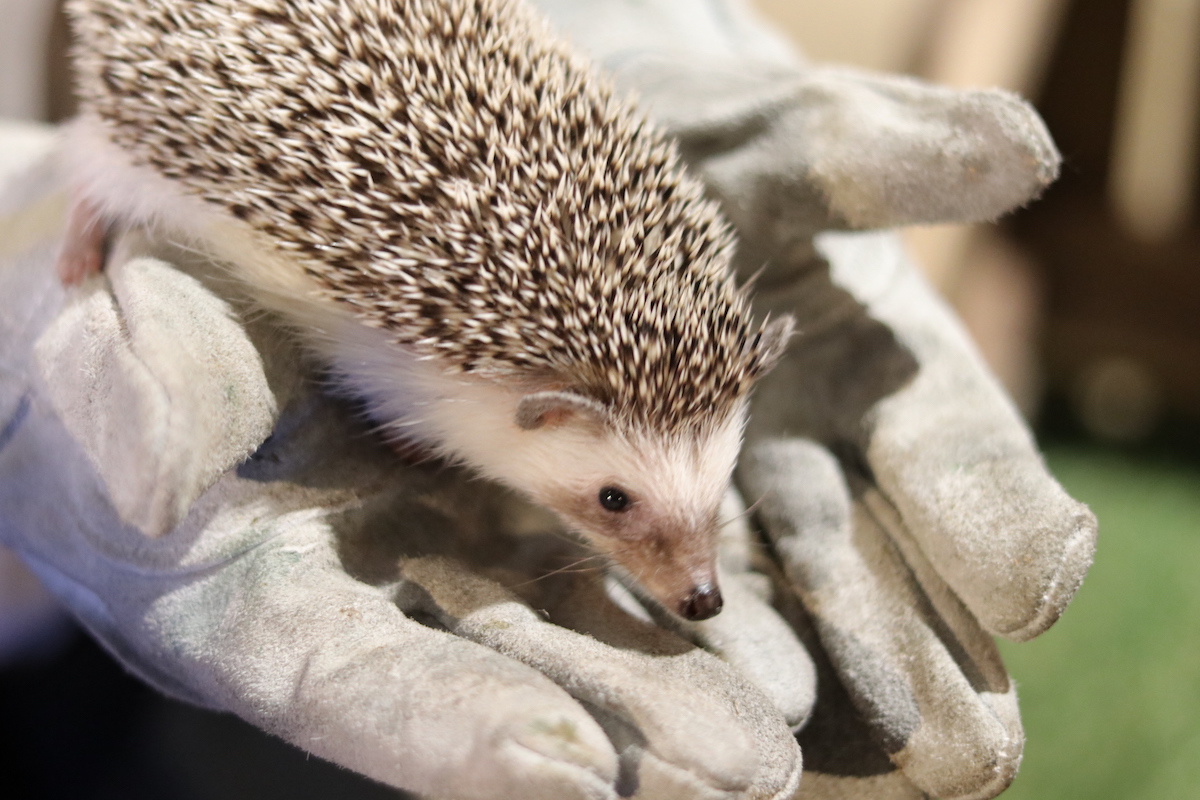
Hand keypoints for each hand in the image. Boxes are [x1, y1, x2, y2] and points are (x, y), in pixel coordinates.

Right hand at [0, 121, 803, 799]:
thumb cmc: (110, 338)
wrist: (177, 279)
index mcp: (255, 605)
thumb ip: (134, 409)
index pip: (360, 691)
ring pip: (564, 623)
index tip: (575, 776)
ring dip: (670, 678)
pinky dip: (662, 568)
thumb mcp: (97, 364)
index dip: (459, 738)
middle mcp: (367, 596)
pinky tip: (735, 600)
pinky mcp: (496, 484)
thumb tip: (165, 483)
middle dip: (620, 732)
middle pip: (499, 685)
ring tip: (774, 727)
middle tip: (741, 774)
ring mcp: (441, 544)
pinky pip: (589, 534)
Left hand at [531, 1, 1097, 797]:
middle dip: (900, 660)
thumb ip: (873, 158)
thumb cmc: (697, 149)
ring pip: (741, 619)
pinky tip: (633, 737)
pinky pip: (601, 596)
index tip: (1034, 582)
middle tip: (956, 753)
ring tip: (785, 763)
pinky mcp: (581, 519)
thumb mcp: (771, 143)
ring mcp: (688, 504)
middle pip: (860, 581)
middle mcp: (793, 466)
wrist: (554, 175)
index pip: (951, 461)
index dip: (994, 518)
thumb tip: (1021, 153)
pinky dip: (624, 663)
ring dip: (775, 693)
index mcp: (867, 380)